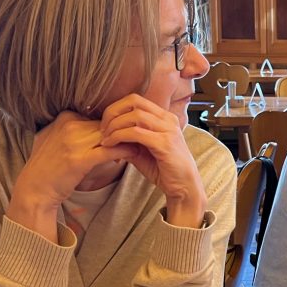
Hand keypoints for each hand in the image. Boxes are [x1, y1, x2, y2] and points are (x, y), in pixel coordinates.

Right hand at [8, 111, 135, 240]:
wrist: (35, 188)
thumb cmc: (50, 165)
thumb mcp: (60, 138)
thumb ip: (77, 128)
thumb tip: (102, 124)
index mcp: (65, 117)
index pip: (99, 118)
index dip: (113, 127)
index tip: (126, 133)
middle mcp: (69, 126)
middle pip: (106, 125)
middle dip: (123, 133)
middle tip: (141, 138)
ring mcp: (73, 142)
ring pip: (111, 136)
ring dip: (127, 140)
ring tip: (141, 145)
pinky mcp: (79, 159)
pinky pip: (109, 150)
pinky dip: (124, 151)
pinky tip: (134, 153)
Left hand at [99, 94, 205, 227]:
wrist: (184, 187)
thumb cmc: (165, 170)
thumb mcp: (142, 151)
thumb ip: (128, 140)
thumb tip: (107, 134)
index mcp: (164, 117)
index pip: (135, 100)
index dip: (115, 108)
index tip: (105, 125)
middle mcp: (168, 119)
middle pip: (134, 101)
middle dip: (112, 113)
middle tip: (102, 130)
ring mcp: (168, 130)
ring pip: (134, 116)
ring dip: (114, 126)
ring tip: (105, 139)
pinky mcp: (165, 143)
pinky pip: (136, 133)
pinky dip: (119, 137)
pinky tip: (111, 146)